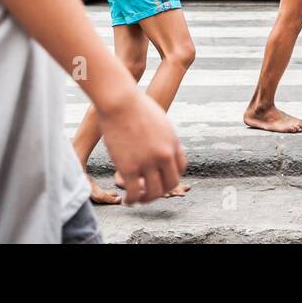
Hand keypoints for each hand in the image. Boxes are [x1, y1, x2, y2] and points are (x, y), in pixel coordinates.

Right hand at [97, 91, 186, 205]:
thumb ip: (164, 137)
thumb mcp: (160, 121)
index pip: (180, 168)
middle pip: (170, 183)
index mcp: (173, 142)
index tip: (162, 178)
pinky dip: (132, 200)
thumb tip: (164, 146)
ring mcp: (147, 162)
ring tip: (139, 199)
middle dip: (162, 191)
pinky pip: (134, 192)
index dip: (171, 176)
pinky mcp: (129, 167)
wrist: (121, 102)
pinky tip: (127, 201)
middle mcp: (164, 154)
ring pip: (154, 192)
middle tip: (151, 193)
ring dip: (147, 199)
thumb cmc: (136, 107)